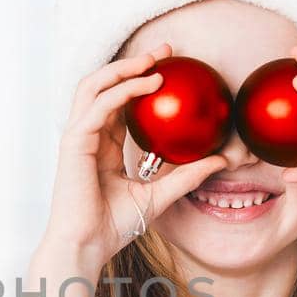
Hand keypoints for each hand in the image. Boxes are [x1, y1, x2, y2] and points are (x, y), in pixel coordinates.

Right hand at [44, 44, 226, 272]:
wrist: (86, 245)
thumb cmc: (114, 226)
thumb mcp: (160, 195)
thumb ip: (186, 175)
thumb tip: (221, 161)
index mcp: (101, 145)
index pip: (119, 102)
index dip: (141, 80)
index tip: (171, 68)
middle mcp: (88, 135)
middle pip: (105, 84)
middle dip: (134, 62)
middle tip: (167, 51)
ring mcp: (78, 136)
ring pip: (95, 85)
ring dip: (125, 67)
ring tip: (155, 60)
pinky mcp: (75, 142)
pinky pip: (100, 105)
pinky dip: (124, 89)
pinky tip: (149, 83)